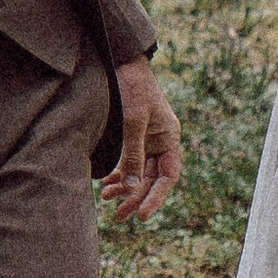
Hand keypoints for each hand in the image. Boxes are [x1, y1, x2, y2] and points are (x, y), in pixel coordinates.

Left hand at [103, 58, 182, 222]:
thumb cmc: (133, 87)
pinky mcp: (135, 134)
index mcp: (169, 138)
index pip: (168, 177)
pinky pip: (131, 161)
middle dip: (136, 197)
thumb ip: (133, 154)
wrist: (124, 61)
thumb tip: (131, 188)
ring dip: (126, 187)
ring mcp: (149, 138)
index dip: (156, 198)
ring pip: (140, 171)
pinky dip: (120, 173)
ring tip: (108, 199)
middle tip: (118, 216)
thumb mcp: (133, 121)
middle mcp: (162, 141)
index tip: (141, 215)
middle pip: (152, 178)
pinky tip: (108, 183)